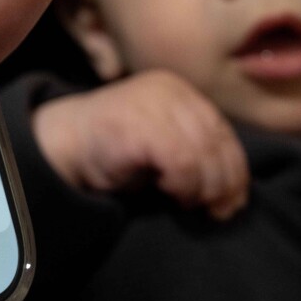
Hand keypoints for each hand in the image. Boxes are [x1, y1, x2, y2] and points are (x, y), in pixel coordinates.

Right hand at [31, 69, 248, 217]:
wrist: (64, 142)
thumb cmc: (114, 148)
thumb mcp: (163, 138)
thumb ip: (194, 147)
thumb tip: (235, 186)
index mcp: (180, 90)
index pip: (223, 130)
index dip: (235, 168)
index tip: (234, 200)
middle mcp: (171, 90)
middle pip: (217, 142)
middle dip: (224, 183)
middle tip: (217, 211)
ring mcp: (154, 104)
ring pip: (203, 154)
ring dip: (202, 187)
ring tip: (187, 202)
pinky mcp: (141, 124)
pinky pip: (182, 163)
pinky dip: (182, 184)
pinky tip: (168, 191)